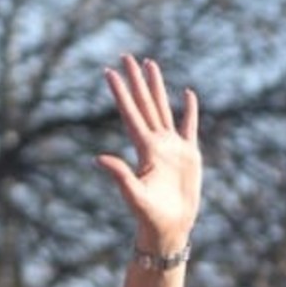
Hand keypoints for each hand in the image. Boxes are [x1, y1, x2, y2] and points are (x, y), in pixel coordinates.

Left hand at [97, 55, 200, 251]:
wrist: (169, 230)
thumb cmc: (150, 218)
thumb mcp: (134, 196)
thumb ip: (119, 176)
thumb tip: (96, 158)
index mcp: (145, 150)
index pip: (130, 114)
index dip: (120, 93)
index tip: (109, 72)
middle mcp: (156, 144)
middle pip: (145, 104)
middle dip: (136, 80)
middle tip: (126, 56)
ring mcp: (172, 148)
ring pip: (163, 108)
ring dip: (156, 87)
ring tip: (150, 64)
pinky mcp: (189, 154)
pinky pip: (189, 126)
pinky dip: (190, 109)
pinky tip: (187, 94)